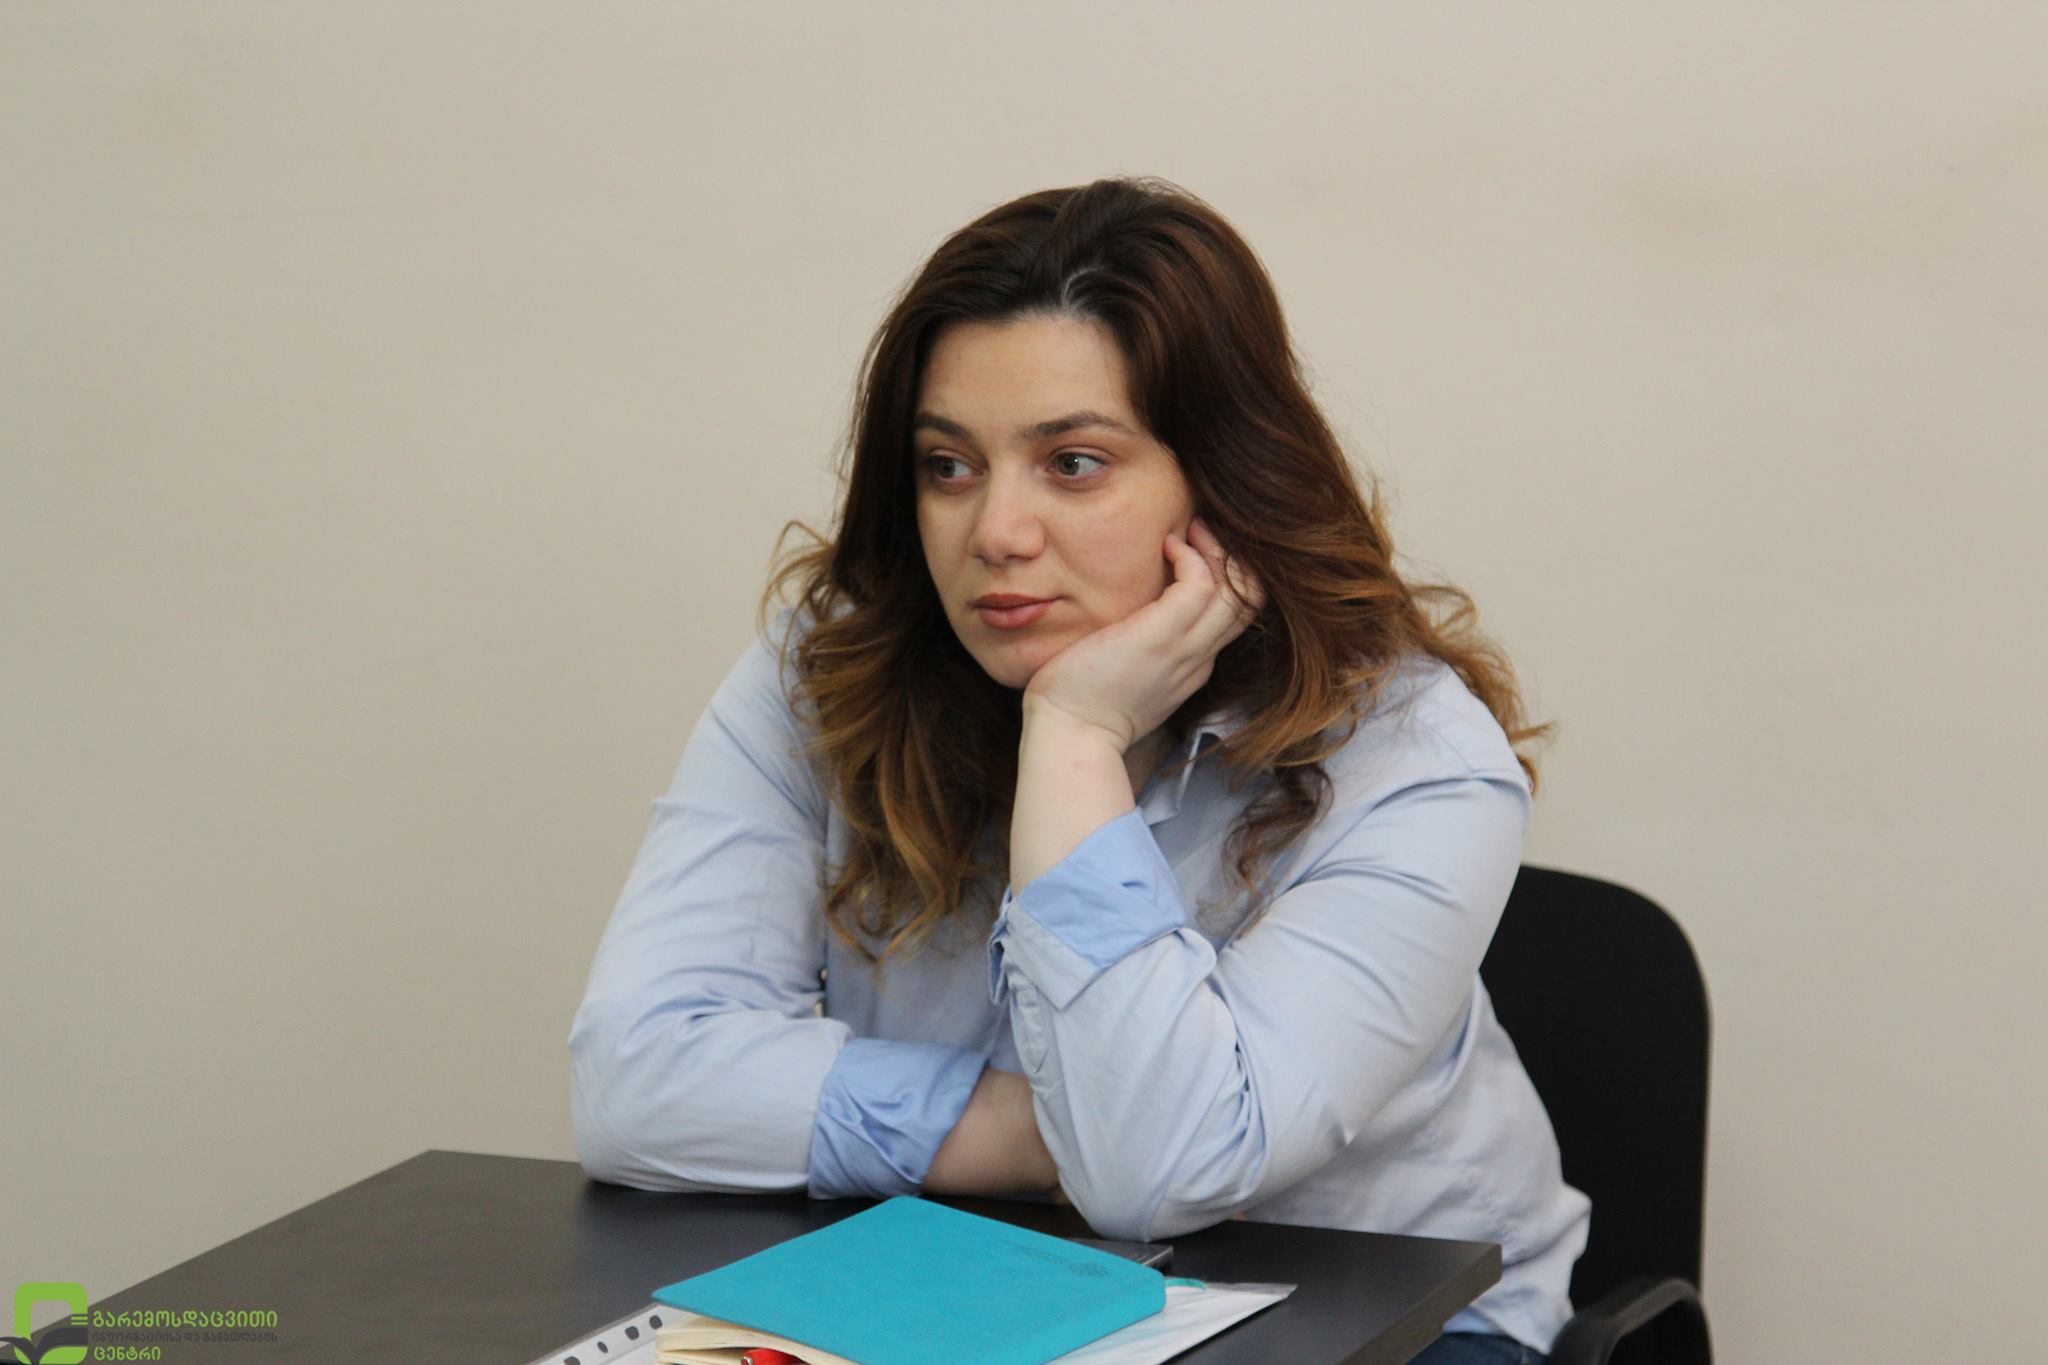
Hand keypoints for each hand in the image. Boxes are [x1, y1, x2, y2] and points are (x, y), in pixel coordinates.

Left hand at [1021, 517, 1264, 751]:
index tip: (1193, 552)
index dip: (1226, 577)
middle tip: (1198, 530)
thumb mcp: (1127, 674)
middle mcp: (1199, 657)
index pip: (1234, 615)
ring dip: (1217, 549)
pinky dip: (1191, 556)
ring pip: (1240, 590)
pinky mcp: (1161, 636)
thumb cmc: (1082, 704)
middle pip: (1251, 600)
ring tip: (1187, 530)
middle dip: (1233, 557)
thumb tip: (1129, 613)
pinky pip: (1201, 584)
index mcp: (1192, 666)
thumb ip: (1142, 646)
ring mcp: (1186, 648)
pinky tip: (1165, 545)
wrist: (1069, 735)